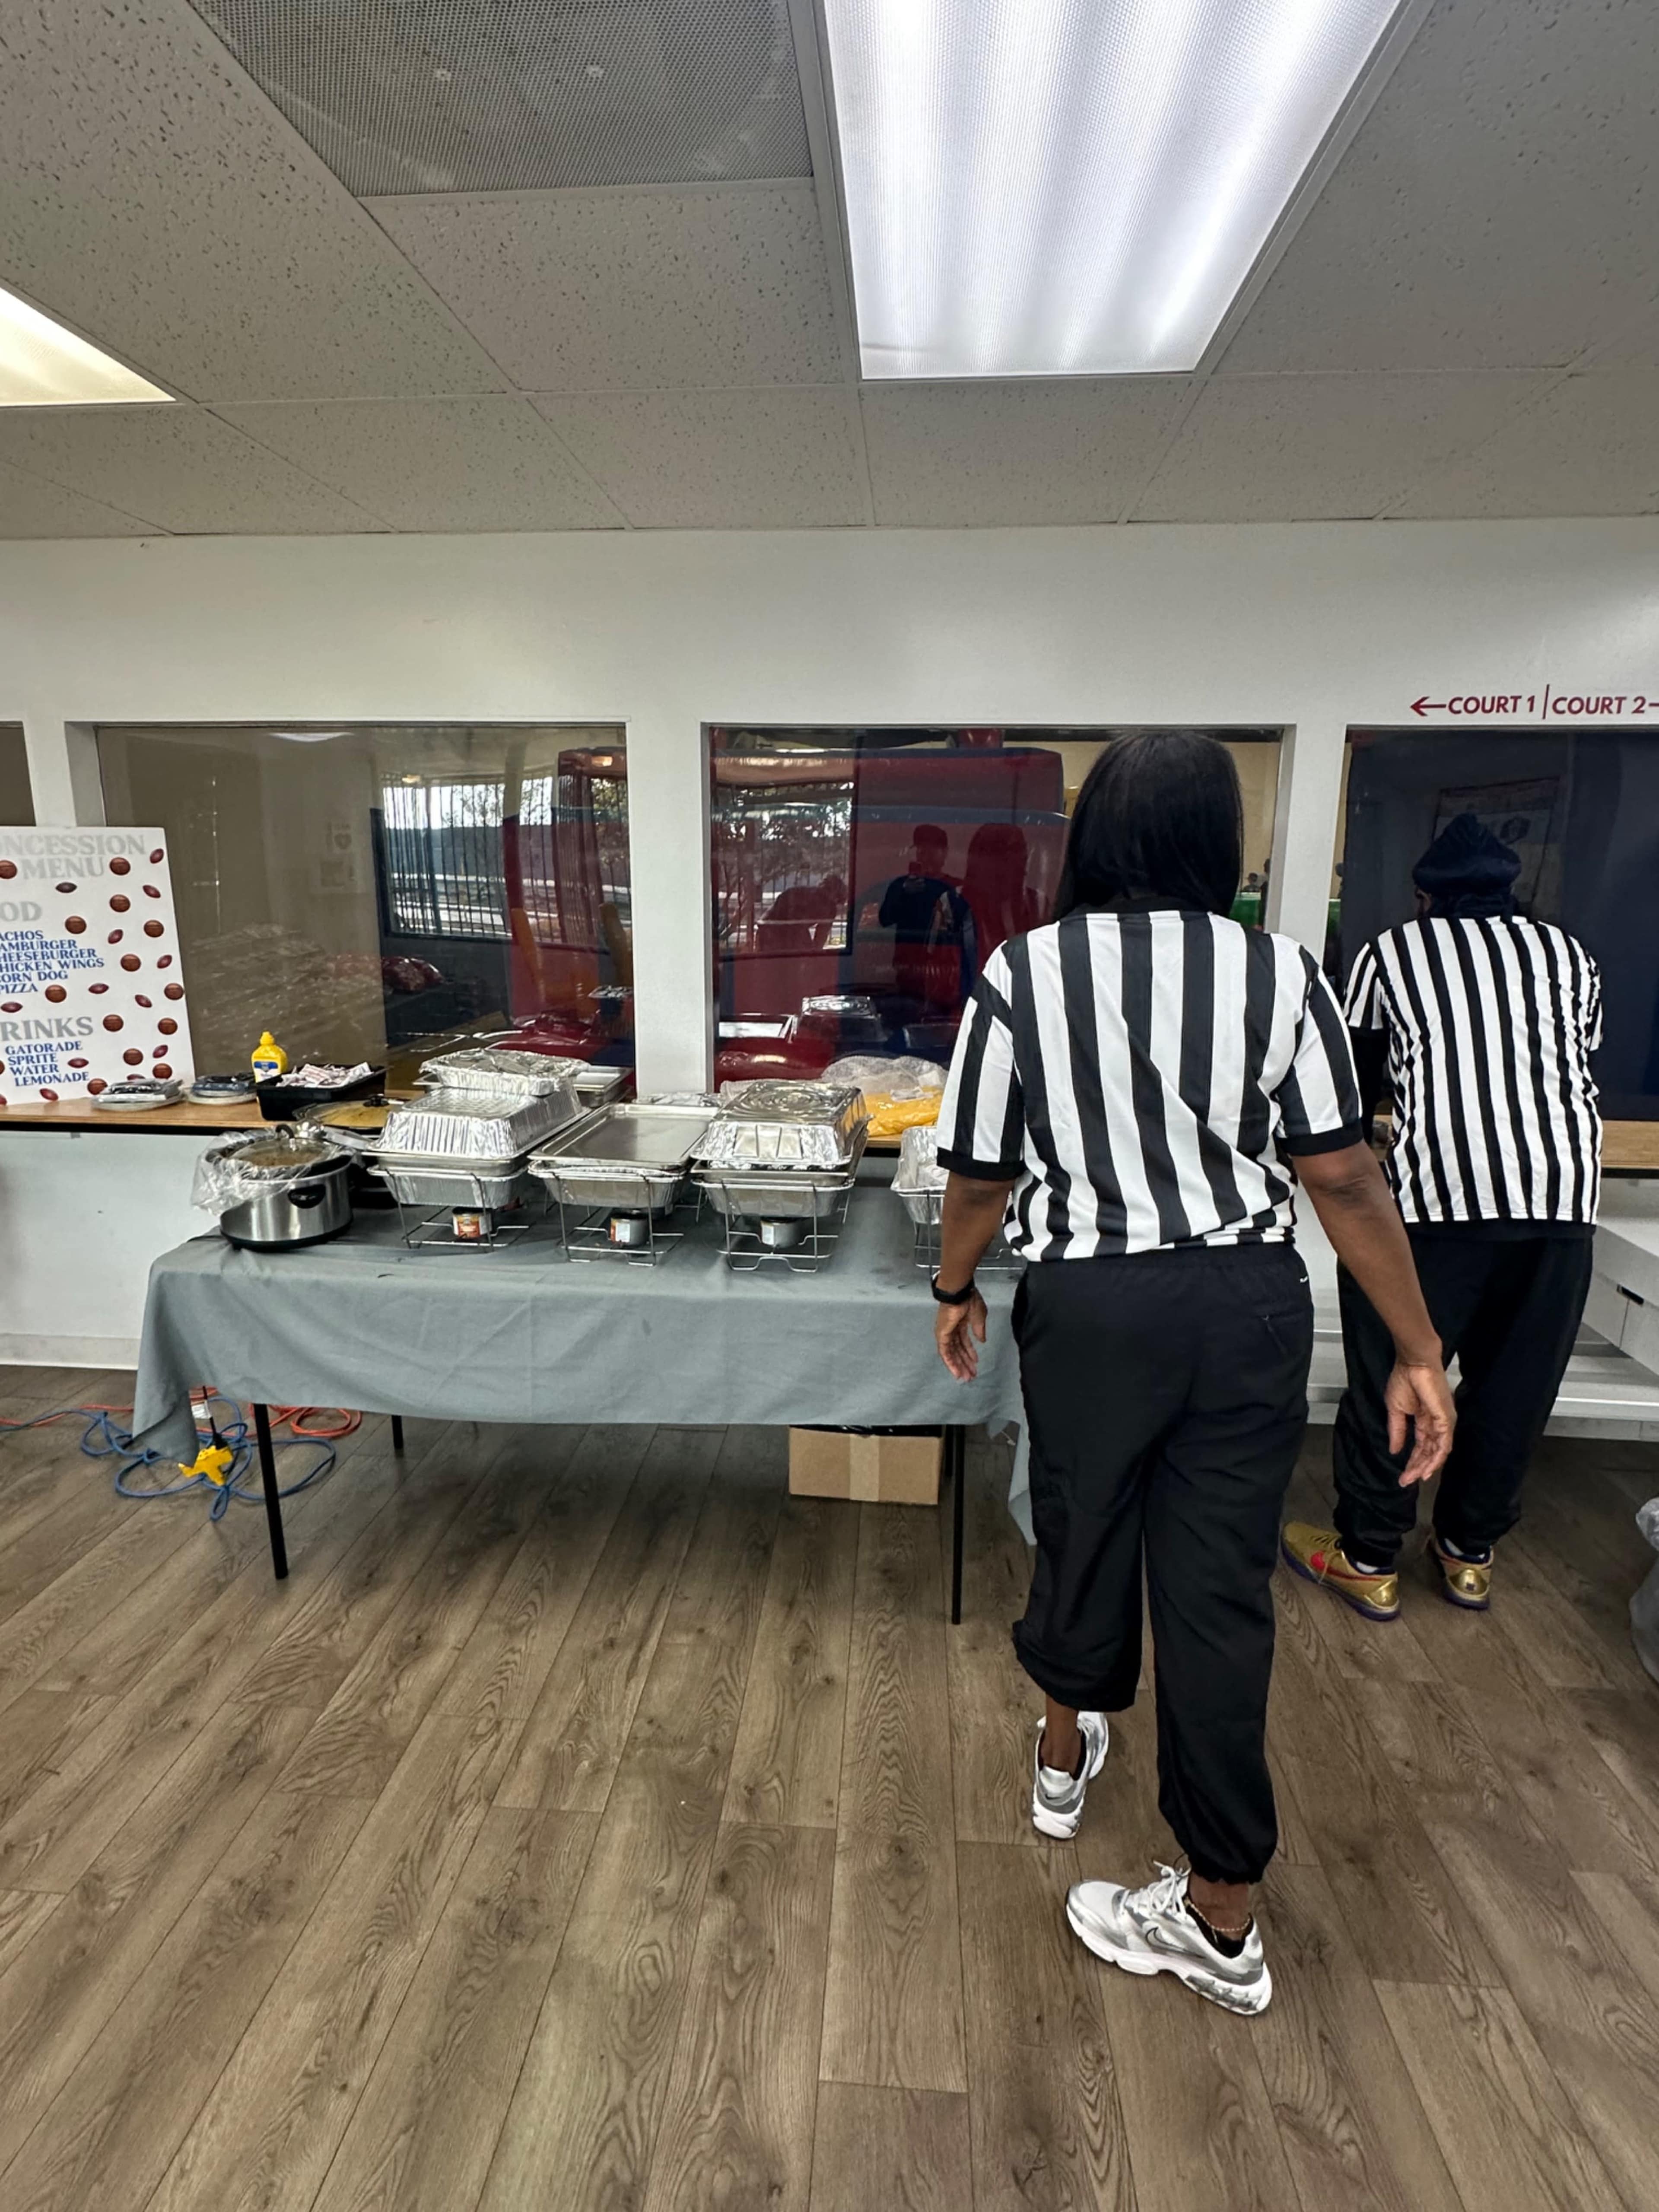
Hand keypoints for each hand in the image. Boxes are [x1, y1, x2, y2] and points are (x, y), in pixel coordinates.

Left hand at [935, 1290, 988, 1381]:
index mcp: (960, 1324)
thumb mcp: (979, 1317)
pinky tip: (956, 1372)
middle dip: (965, 1363)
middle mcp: (951, 1330)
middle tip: (971, 1375)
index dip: (970, 1354)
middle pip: (958, 1350)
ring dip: (959, 1366)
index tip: (976, 1364)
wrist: (960, 1294)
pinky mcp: (941, 1335)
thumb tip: (982, 1341)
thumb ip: (979, 1330)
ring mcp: (945, 1333)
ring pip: (952, 1354)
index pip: (964, 1343)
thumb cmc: (970, 1301)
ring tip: (966, 1377)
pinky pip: (945, 1352)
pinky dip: (950, 1363)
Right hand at [1385, 1360, 1455, 1484]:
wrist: (1413, 1363)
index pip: (1420, 1446)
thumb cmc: (1404, 1378)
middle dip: (1418, 1467)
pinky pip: (1444, 1443)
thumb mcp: (1395, 1409)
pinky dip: (1437, 1458)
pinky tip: (1428, 1469)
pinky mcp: (1446, 1419)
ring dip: (1426, 1466)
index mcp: (1424, 1420)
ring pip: (1438, 1451)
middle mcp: (1436, 1423)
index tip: (1402, 1476)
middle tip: (1407, 1480)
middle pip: (1429, 1452)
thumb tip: (1394, 1450)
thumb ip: (1397, 1431)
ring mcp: (1443, 1422)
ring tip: (1415, 1478)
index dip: (1411, 1462)